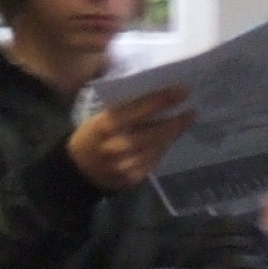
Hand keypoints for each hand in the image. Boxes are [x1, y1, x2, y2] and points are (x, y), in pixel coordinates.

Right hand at [67, 89, 191, 190]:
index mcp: (106, 124)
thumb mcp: (99, 117)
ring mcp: (124, 165)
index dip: (162, 100)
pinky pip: (153, 162)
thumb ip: (123, 108)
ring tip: (184, 122)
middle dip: (175, 122)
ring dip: (172, 136)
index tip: (182, 91)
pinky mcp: (131, 178)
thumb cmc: (91, 135)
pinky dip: (162, 150)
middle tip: (190, 111)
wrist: (76, 170)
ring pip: (156, 149)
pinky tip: (169, 140)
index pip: (138, 109)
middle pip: (153, 133)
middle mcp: (116, 145)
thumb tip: (154, 89)